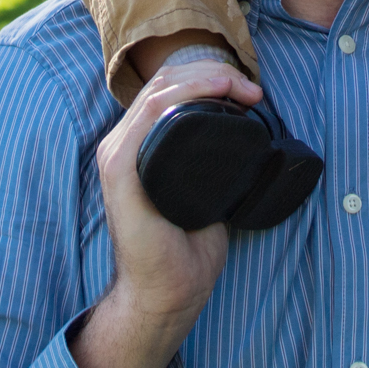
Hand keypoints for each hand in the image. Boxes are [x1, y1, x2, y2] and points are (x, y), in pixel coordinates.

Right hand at [69, 61, 261, 367]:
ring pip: (160, 89)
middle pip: (164, 82)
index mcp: (135, 146)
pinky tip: (217, 91)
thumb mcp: (201, 192)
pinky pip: (152, 113)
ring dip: (205, 76)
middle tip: (251, 87)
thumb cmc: (184, 250)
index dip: (206, 75)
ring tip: (242, 86)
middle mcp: (120, 143)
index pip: (166, 89)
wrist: (166, 295)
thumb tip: (246, 134)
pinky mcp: (120, 168)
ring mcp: (117, 154)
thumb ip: (210, 162)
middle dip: (212, 71)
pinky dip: (187, 92)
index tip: (248, 88)